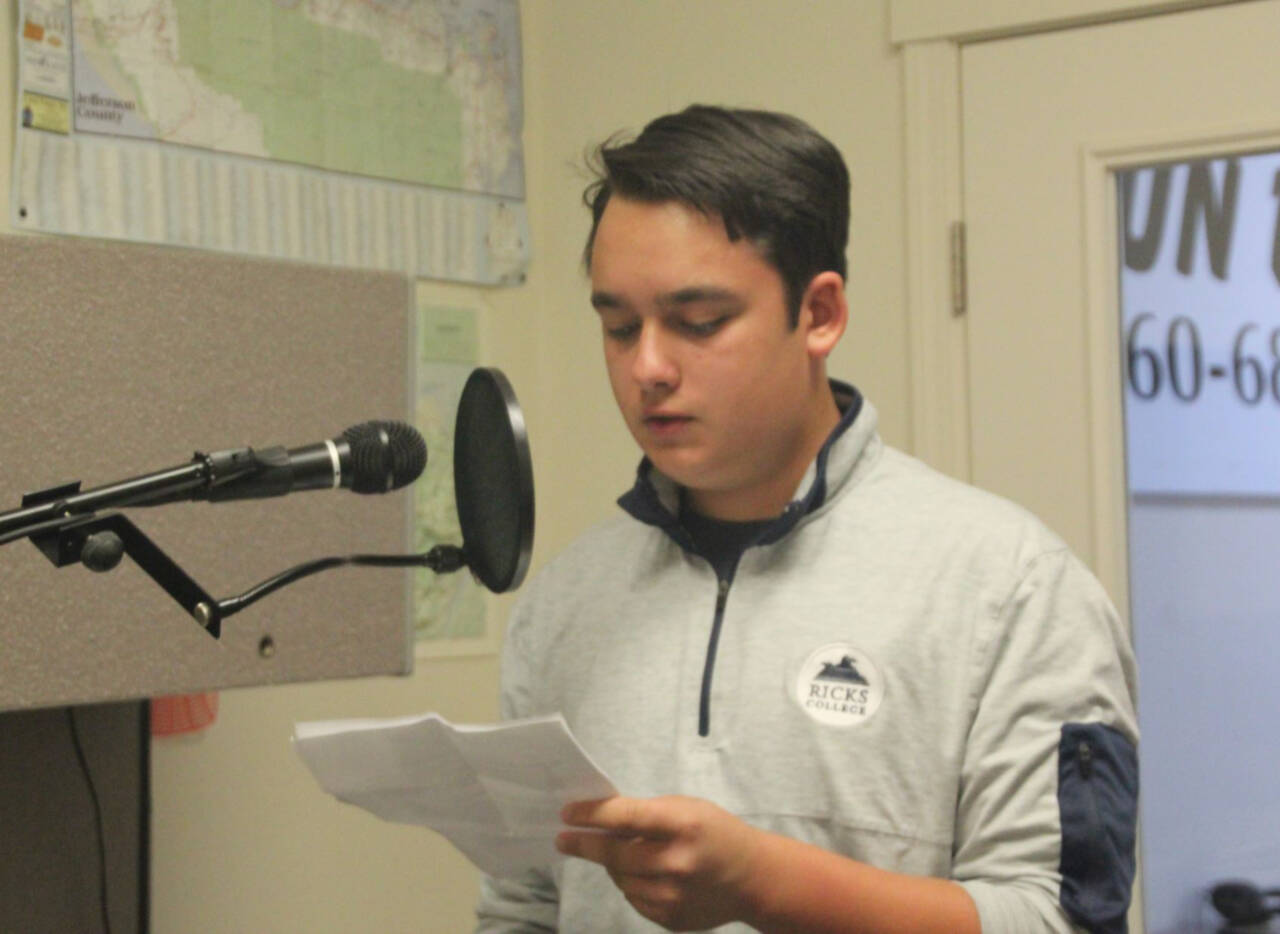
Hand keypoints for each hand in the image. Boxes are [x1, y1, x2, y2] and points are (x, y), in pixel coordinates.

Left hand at [556, 795, 763, 930]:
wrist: (752, 878)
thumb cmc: (715, 832)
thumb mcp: (686, 809)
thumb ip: (647, 814)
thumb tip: (601, 821)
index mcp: (682, 825)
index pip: (625, 817)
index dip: (592, 815)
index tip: (567, 814)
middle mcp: (676, 862)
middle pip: (615, 854)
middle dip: (585, 845)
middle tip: (563, 839)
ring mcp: (672, 895)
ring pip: (620, 879)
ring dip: (613, 865)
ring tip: (625, 853)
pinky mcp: (670, 918)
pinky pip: (633, 898)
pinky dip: (630, 884)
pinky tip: (645, 873)